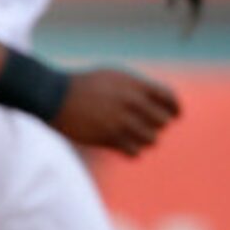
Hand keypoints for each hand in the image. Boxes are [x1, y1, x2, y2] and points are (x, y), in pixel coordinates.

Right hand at [54, 66, 180, 157]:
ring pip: (151, 139)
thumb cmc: (85, 85)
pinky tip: (123, 145)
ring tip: (132, 135)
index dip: (175, 109)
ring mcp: (120, 121)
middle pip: (163, 122)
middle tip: (144, 124)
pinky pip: (134, 152)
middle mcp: (131, 102)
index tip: (174, 115)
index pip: (170, 99)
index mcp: (135, 85)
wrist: (54, 95)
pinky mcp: (109, 138)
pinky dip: (132, 150)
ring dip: (144, 139)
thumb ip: (139, 88)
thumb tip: (163, 105)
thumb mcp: (114, 77)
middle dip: (156, 124)